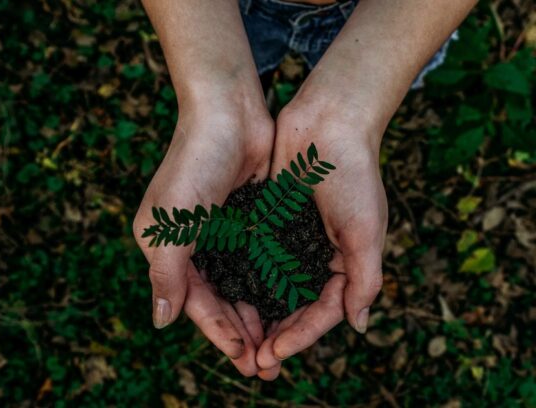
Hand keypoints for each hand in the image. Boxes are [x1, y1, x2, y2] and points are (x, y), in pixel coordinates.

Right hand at [133, 98, 273, 375]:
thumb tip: (161, 322)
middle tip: (266, 364)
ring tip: (279, 343)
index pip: (195, 302)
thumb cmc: (194, 163)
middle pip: (220, 299)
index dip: (218, 332)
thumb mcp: (172, 222)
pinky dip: (271, 284)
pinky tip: (288, 304)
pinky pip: (260, 261)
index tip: (244, 358)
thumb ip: (166, 273)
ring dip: (258, 313)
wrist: (228, 112)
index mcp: (168, 248)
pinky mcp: (249, 219)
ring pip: (242, 285)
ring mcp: (224, 232)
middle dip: (241, 332)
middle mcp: (195, 244)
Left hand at [255, 101, 387, 379]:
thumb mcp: (367, 230)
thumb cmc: (354, 175)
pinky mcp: (270, 221)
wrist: (329, 122)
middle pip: (296, 306)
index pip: (323, 311)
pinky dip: (245, 278)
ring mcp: (292, 239)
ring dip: (258, 314)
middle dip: (277, 334)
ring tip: (238, 340)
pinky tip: (227, 296)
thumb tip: (359, 325)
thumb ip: (365, 278)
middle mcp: (317, 255)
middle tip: (254, 361)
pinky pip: (257, 257)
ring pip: (273, 287)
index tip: (275, 353)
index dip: (301, 336)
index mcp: (345, 262)